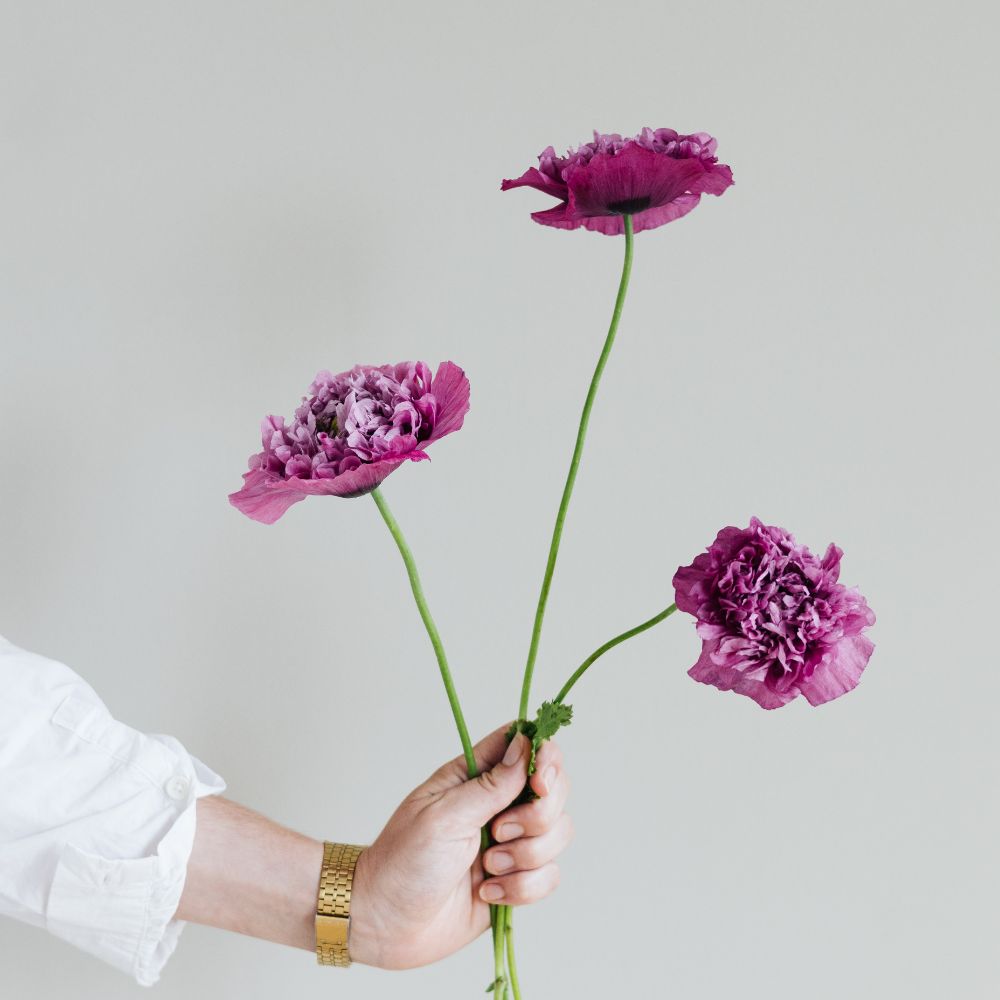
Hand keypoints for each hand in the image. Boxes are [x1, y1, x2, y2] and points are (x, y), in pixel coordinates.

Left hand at [349, 725, 572, 969]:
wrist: (387, 925)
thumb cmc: (403, 862)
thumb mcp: (444, 816)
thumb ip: (491, 785)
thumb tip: (526, 744)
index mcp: (475, 776)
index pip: (526, 745)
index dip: (544, 758)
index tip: (538, 783)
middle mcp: (498, 804)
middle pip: (554, 790)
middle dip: (536, 817)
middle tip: (497, 832)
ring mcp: (510, 843)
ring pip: (558, 834)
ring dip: (525, 857)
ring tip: (486, 868)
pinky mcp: (516, 880)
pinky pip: (549, 876)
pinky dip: (522, 889)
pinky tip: (487, 893)